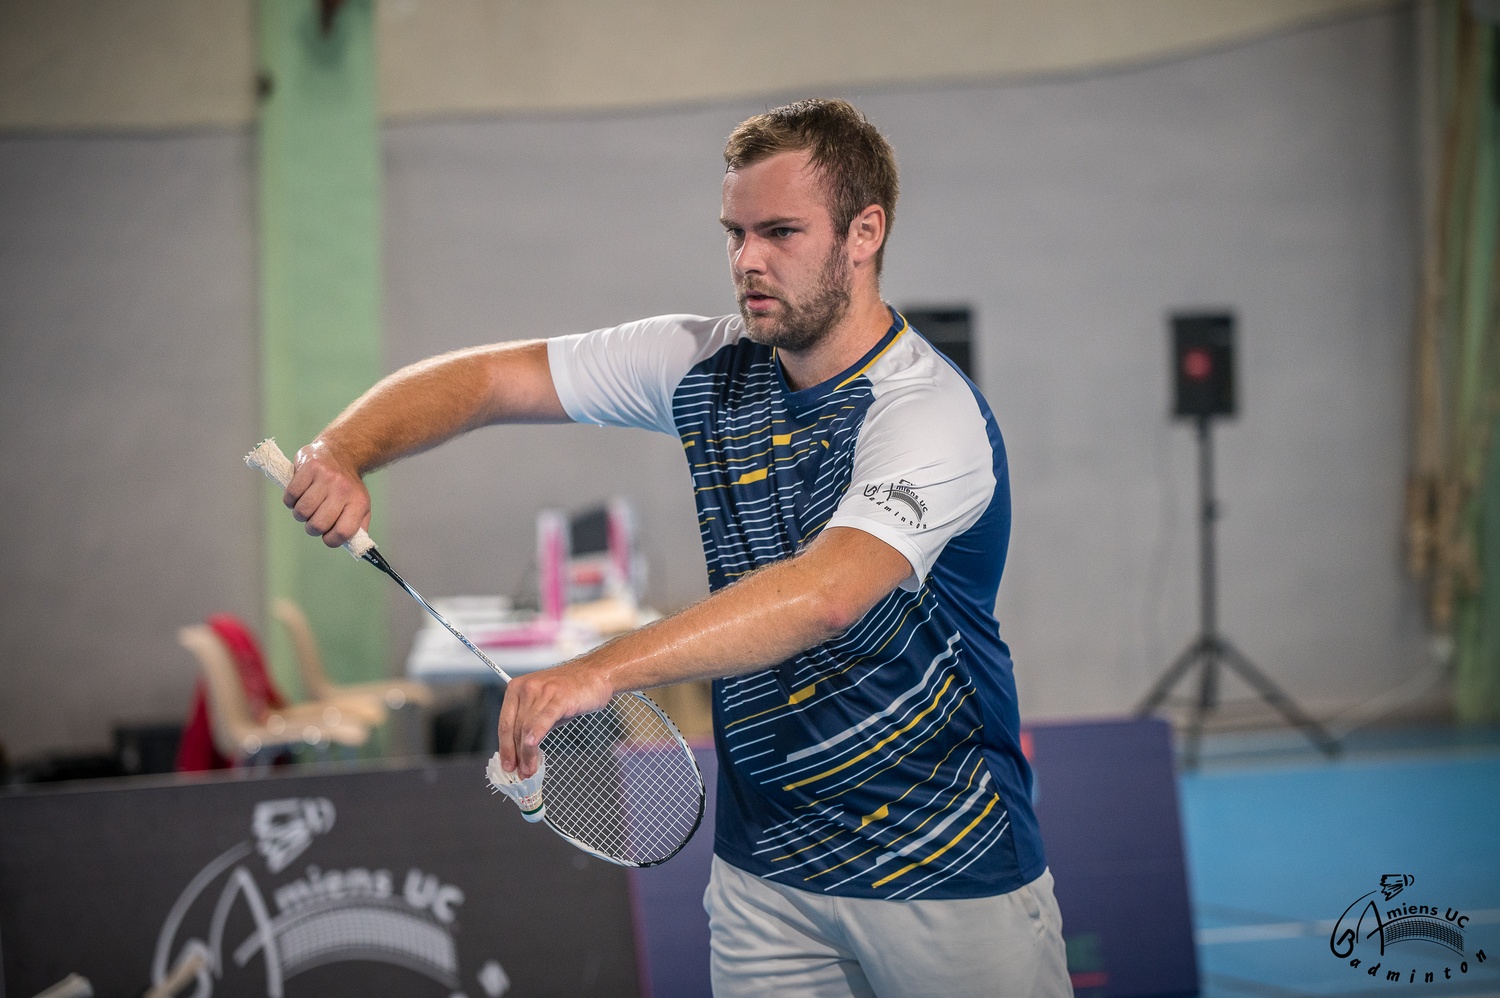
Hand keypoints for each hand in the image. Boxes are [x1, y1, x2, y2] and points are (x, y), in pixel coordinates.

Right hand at [285, 439, 371, 547]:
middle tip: (314, 519)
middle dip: (312, 528)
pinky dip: (290, 500)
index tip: (326, 536)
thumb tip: (354, 547)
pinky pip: (291, 495)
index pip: (342, 532)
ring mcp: (326, 477)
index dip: (330, 540)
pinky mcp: (309, 467)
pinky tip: (298, 495)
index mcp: (358, 502)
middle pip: (318, 525)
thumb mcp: (361, 505)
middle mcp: (343, 489)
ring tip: (307, 506)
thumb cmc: (348, 486)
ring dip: (300, 514)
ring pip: (302, 512)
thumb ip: (358, 527)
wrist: (340, 452)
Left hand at [498, 660, 614, 778]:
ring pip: (527, 728)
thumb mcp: (544, 706)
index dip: (505, 748)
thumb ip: (531, 725)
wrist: (596, 674)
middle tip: (521, 773)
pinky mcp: (560, 697)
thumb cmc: (571, 691)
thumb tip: (521, 753)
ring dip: (527, 753)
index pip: (505, 724)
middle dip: (516, 755)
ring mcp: (543, 692)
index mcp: (516, 689)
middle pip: (515, 728)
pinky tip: (532, 746)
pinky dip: (536, 733)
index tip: (507, 765)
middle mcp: (526, 688)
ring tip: (530, 770)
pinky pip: (544, 719)